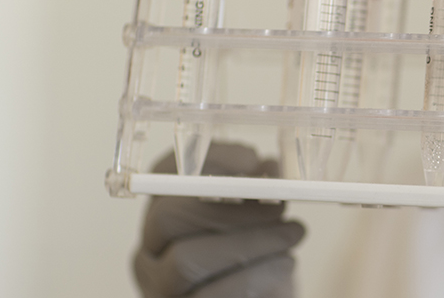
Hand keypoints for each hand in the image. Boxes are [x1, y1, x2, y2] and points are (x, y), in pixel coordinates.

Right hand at [132, 143, 304, 297]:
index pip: (163, 175)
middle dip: (230, 207)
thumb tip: (271, 167)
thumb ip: (257, 191)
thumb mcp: (254, 220)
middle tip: (279, 205)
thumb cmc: (251, 260)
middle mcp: (150, 251)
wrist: (254, 297)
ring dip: (251, 241)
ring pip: (187, 260)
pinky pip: (213, 293)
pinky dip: (257, 274)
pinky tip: (286, 261)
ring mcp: (161, 287)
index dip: (206, 161)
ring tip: (293, 232)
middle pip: (167, 218)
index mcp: (162, 216)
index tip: (252, 159)